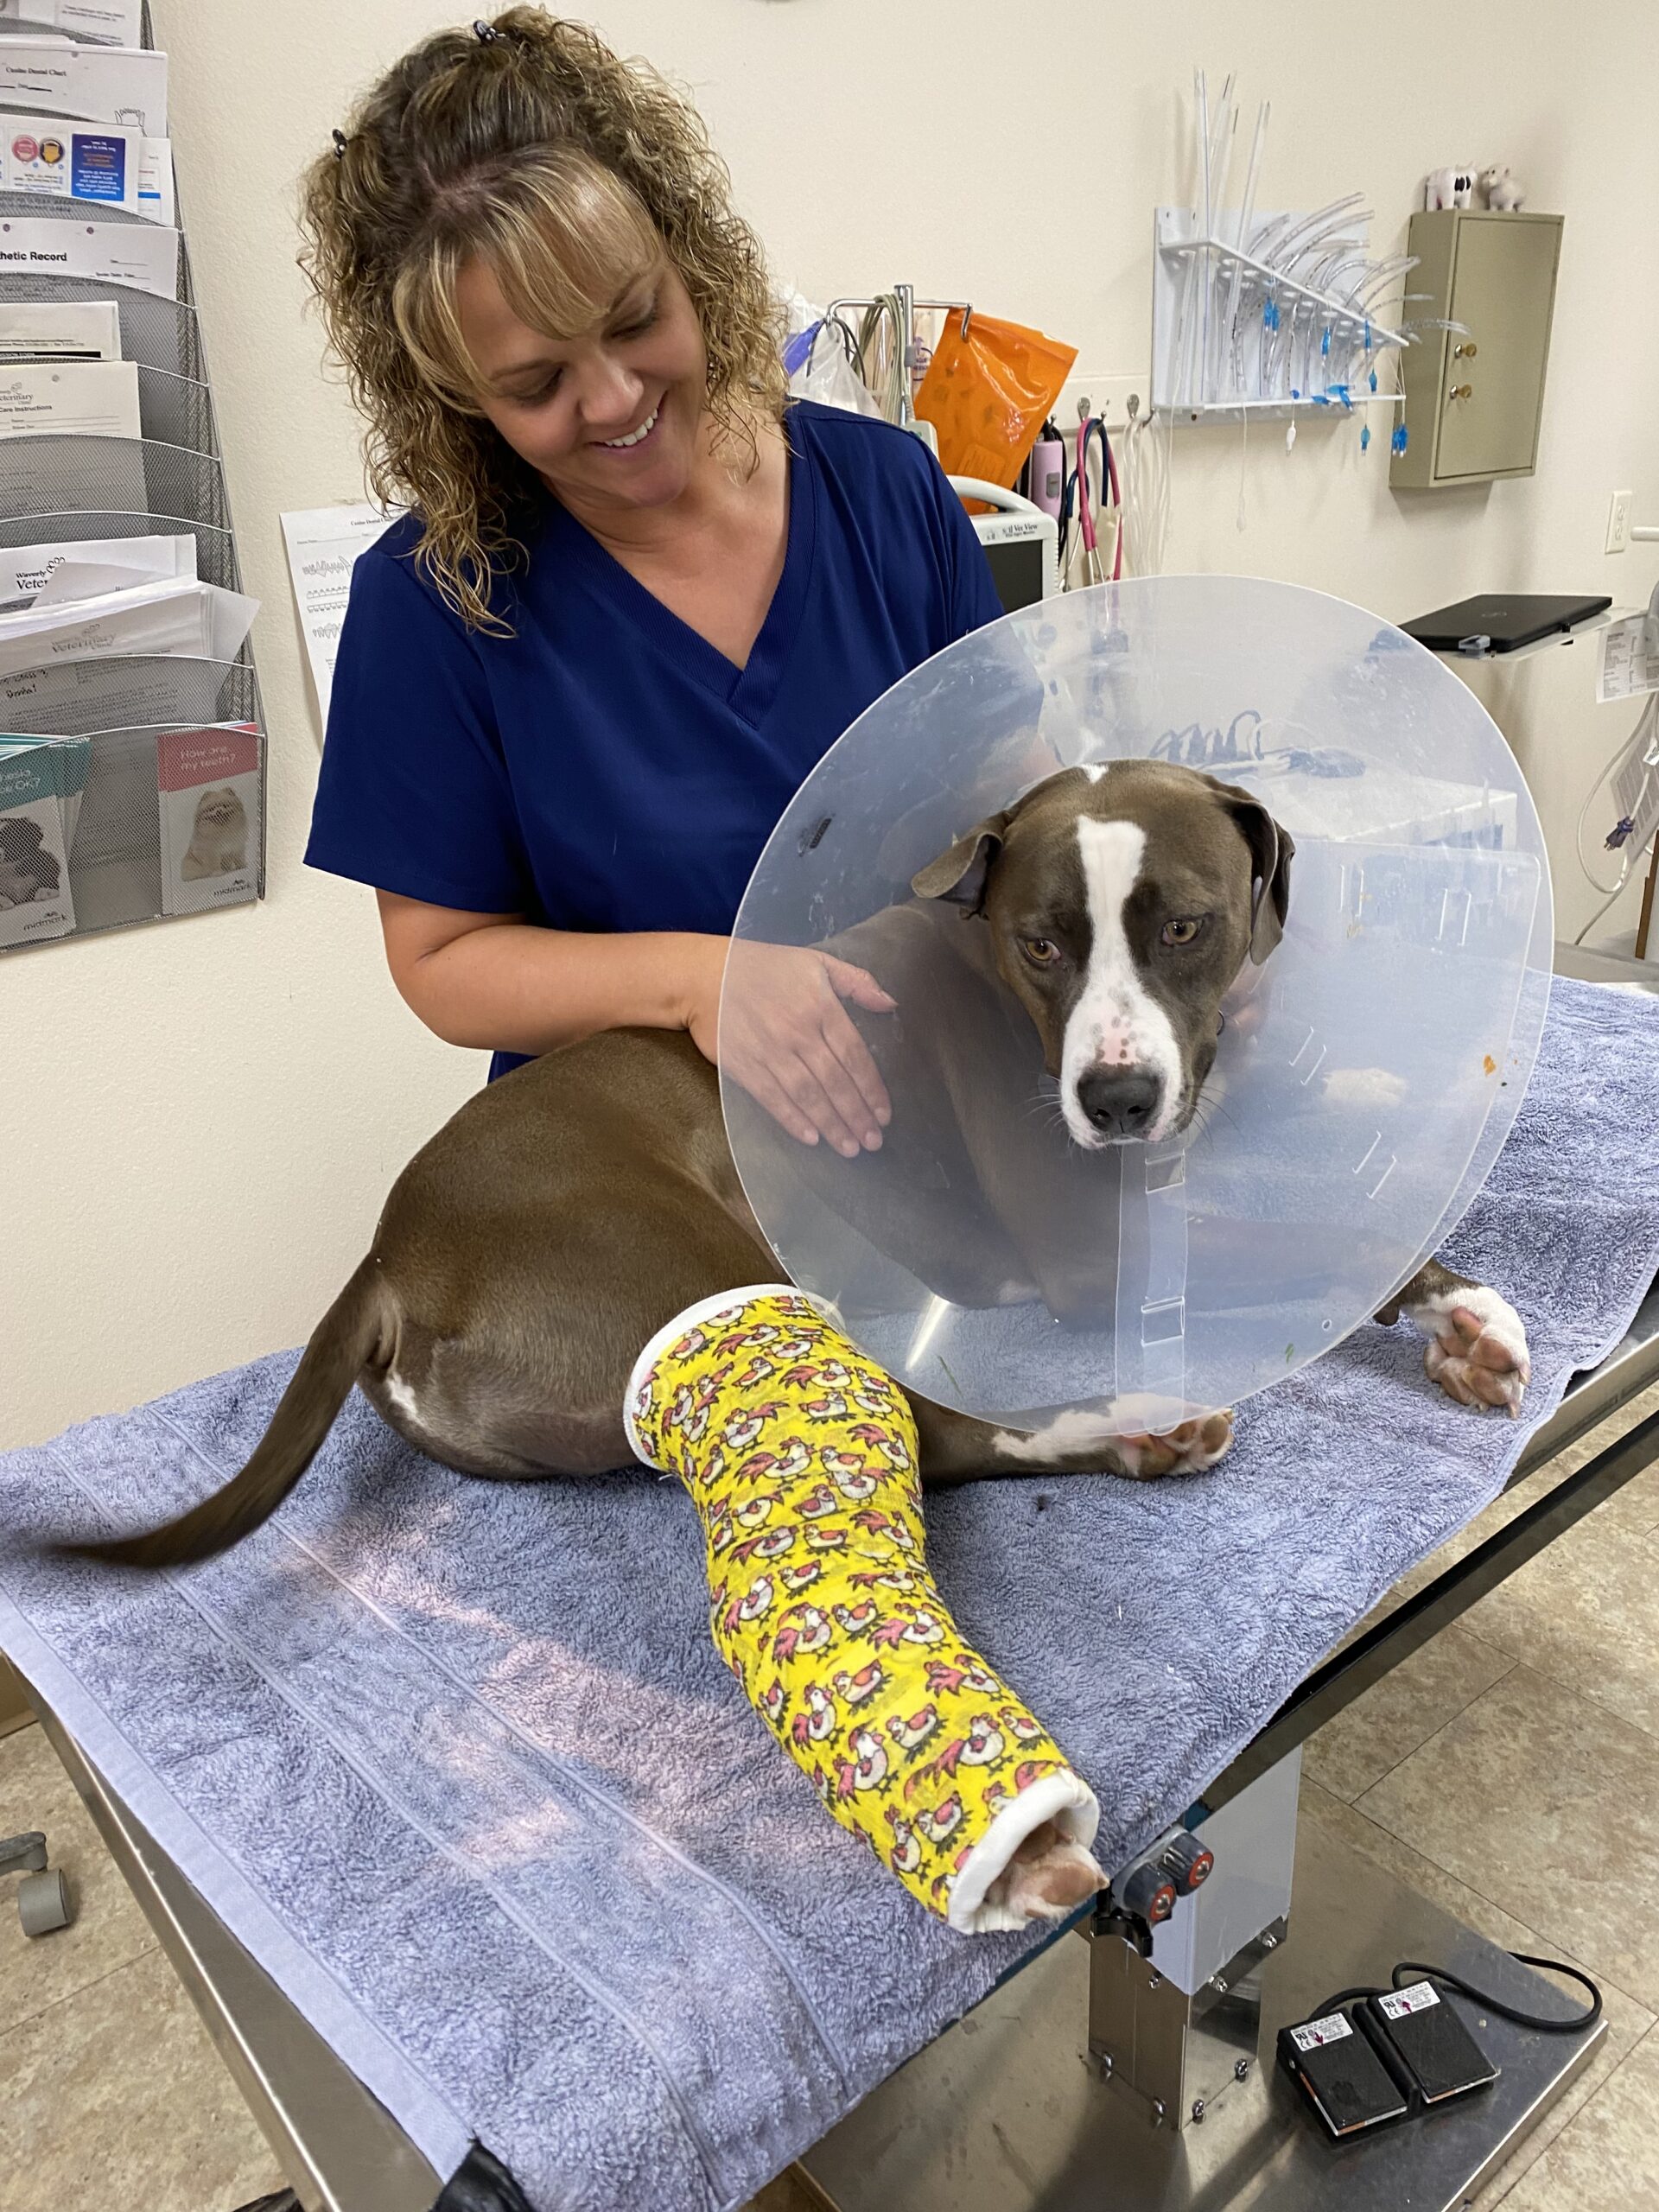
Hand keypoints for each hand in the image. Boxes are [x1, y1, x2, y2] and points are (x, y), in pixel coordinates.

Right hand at [684, 938, 895, 1155]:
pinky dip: (793, 1120)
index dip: (871, 1088)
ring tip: (849, 1148)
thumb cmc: (764, 967)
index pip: (854, 1055)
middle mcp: (799, 1032)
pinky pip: (773, 1098)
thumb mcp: (816, 963)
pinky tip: (811, 1138)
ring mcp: (770, 1051)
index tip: (883, 1114)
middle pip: (834, 1082)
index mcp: (821, 1007)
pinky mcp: (744, 1066)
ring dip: (831, 1125)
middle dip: (856, 1115)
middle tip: (873, 1141)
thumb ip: (857, 982)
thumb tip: (890, 1004)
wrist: (704, 974)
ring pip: (808, 1095)